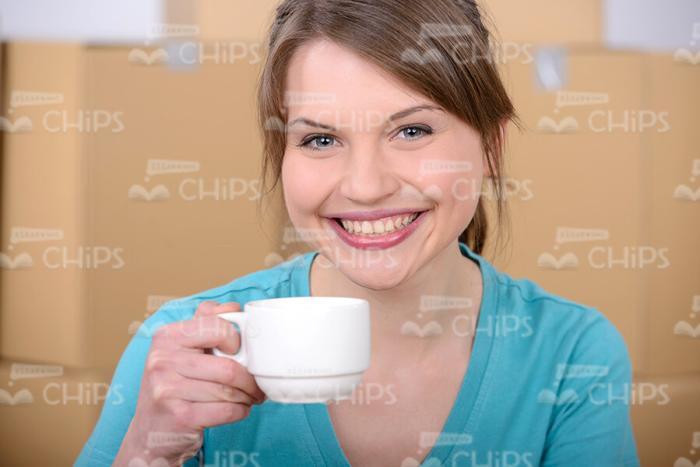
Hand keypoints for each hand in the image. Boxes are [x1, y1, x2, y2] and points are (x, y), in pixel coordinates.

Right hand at [115, 301, 264, 465]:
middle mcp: (162, 360)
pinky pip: (226, 411)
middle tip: (256, 385)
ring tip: (248, 397)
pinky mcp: (179, 417)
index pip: (217, 326)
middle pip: (228, 367)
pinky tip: (237, 409)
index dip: (236, 339)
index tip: (239, 351)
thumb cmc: (174, 385)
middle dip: (250, 379)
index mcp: (167, 336)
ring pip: (229, 391)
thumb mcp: (182, 349)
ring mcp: (167, 390)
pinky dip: (240, 411)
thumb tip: (233, 307)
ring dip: (246, 397)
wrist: (151, 432)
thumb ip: (206, 323)